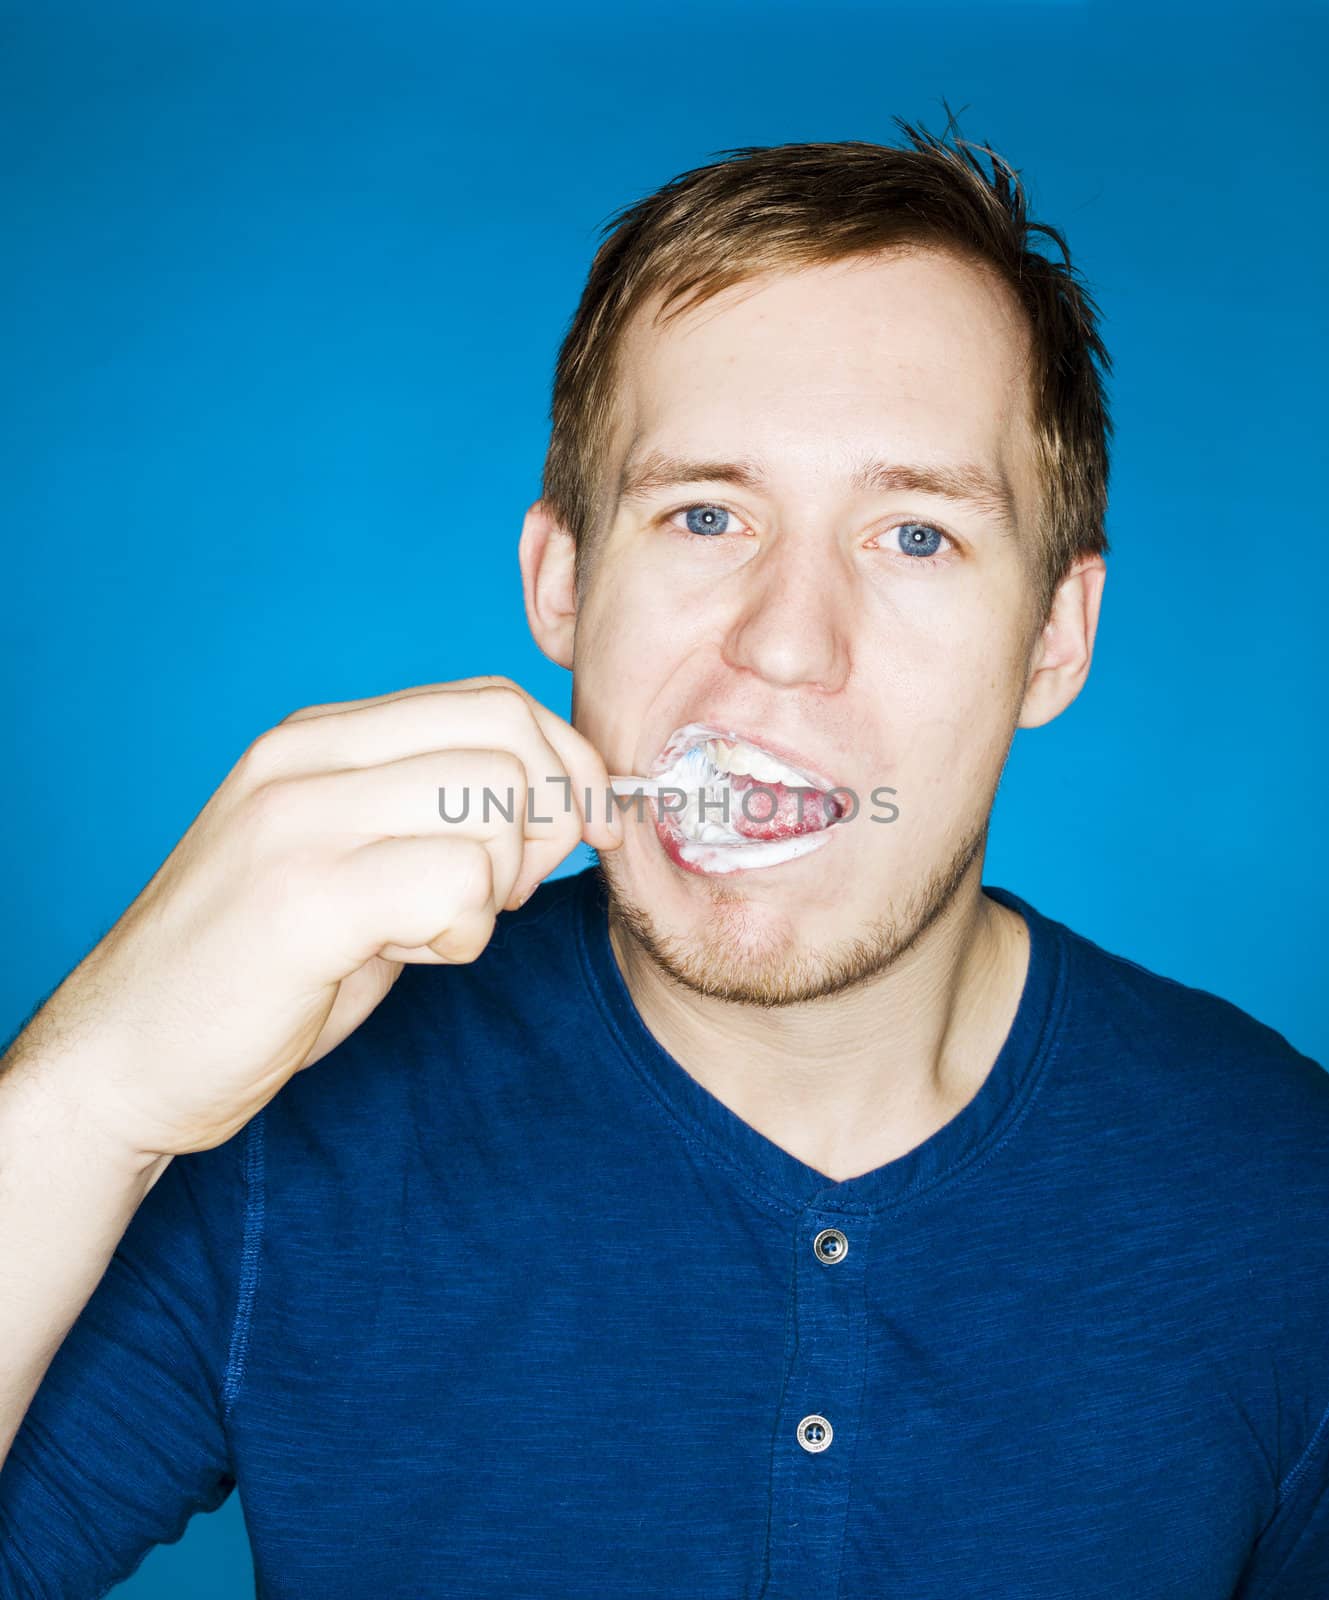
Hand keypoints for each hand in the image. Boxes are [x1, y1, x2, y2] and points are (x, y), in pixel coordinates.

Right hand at [9, 677, 621, 1159]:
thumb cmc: (256, 971)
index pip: (493, 701)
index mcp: (319, 741)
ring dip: (497, 886)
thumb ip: (430, 814)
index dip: (565, 766)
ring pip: (493, 805)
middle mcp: (304, 761)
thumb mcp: (348, 861)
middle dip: (547, 824)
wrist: (124, 1058)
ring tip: (433, 929)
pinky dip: (465, 933)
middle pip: (509, 738)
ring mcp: (297, 823)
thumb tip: (564, 798)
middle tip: (501, 896)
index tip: (582, 832)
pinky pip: (456, 884)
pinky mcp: (300, 900)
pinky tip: (410, 956)